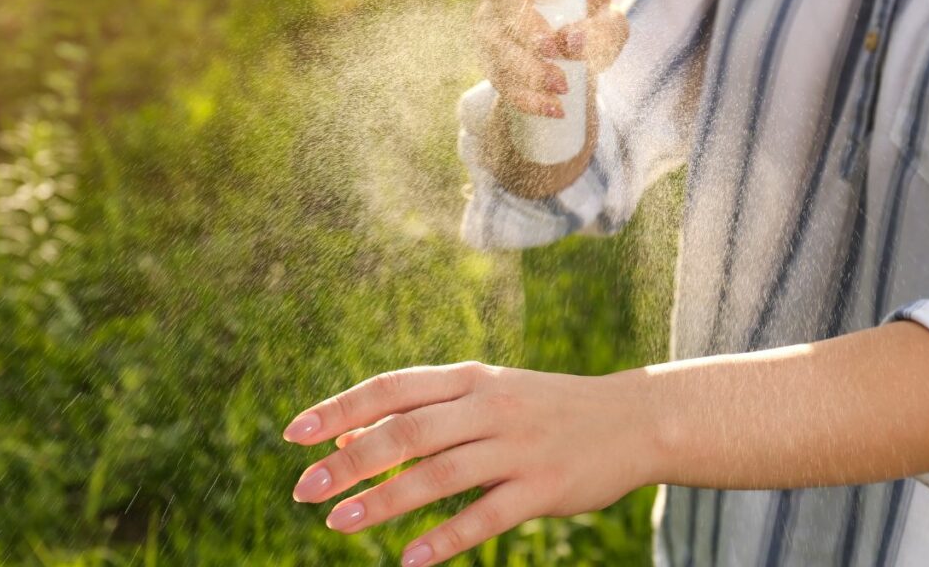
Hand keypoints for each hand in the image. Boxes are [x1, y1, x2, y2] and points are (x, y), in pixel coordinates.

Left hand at [282, 362, 652, 566]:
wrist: (633, 419)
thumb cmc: (542, 409)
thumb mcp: (484, 395)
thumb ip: (419, 411)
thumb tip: (342, 437)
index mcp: (469, 379)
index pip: (391, 388)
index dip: (339, 409)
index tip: (294, 434)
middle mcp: (489, 407)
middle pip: (406, 431)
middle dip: (349, 461)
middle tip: (304, 490)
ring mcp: (517, 448)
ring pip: (438, 475)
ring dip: (383, 500)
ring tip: (339, 523)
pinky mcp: (543, 489)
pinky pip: (485, 517)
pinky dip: (444, 539)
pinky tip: (408, 561)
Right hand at [475, 0, 628, 118]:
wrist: (568, 62)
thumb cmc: (586, 26)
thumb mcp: (607, 23)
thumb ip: (603, 28)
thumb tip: (571, 42)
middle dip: (527, 26)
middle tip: (557, 50)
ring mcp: (488, 24)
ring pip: (495, 43)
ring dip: (528, 69)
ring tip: (564, 87)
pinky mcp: (488, 60)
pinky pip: (499, 79)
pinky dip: (527, 98)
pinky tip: (553, 109)